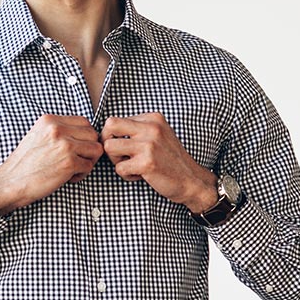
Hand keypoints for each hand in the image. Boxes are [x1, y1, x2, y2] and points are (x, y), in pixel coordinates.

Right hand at [0, 115, 103, 214]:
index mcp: (49, 120)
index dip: (84, 137)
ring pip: (95, 149)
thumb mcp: (37, 136)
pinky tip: (67, 178)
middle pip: (93, 134)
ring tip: (73, 169)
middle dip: (89, 149)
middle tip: (77, 160)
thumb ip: (57, 130)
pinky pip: (89, 166)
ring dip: (88, 161)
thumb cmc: (24, 164)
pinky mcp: (69, 162)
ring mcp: (64, 145)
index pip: (84, 122)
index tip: (76, 148)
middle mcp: (57, 129)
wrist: (10, 182)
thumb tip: (82, 133)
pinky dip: (81, 174)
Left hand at [101, 113, 217, 212]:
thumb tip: (107, 130)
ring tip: (130, 165)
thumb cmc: (170, 160)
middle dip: (107, 142)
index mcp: (152, 118)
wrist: (191, 180)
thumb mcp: (158, 135)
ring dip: (115, 160)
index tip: (123, 147)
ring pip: (109, 147)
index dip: (113, 136)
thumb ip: (138, 129)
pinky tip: (140, 175)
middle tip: (118, 154)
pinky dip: (126, 175)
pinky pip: (119, 168)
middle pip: (109, 126)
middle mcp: (151, 128)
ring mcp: (149, 145)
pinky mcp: (147, 163)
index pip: (116, 120)